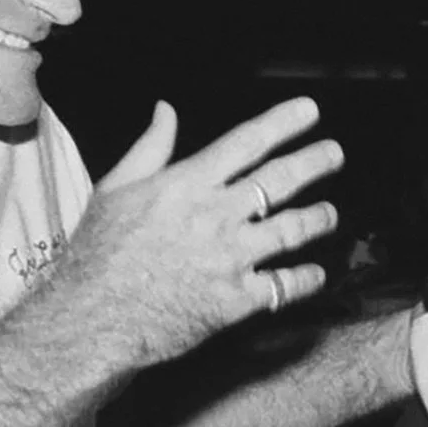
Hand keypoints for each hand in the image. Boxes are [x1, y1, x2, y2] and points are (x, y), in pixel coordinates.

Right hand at [61, 98, 344, 372]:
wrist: (91, 317)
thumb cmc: (98, 253)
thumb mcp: (115, 188)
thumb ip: (149, 147)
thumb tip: (166, 109)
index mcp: (186, 184)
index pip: (246, 143)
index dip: (283, 123)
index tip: (309, 110)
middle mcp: (215, 215)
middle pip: (279, 181)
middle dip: (314, 162)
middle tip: (335, 154)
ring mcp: (229, 258)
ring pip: (292, 230)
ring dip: (318, 218)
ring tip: (330, 214)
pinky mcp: (236, 300)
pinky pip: (285, 286)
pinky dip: (306, 278)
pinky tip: (316, 273)